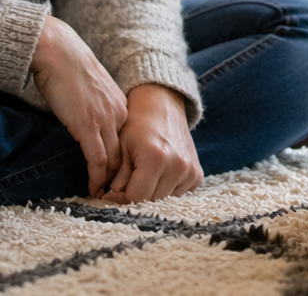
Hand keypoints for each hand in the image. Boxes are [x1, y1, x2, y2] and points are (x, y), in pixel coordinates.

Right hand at [30, 15, 127, 197]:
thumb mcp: (91, 94)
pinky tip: (94, 190)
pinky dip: (97, 177)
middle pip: (128, 156)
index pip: (130, 146)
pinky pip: (98, 159)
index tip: (120, 184)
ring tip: (106, 201)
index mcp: (122, 107)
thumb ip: (97, 113)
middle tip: (118, 200)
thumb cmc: (68, 70)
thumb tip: (90, 131)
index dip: (127, 167)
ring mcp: (105, 120)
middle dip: (124, 180)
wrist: (57, 51)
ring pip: (116, 161)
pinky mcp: (87, 125)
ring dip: (111, 184)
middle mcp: (120, 115)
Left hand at [106, 84, 202, 203]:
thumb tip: (112, 198)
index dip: (120, 198)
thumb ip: (118, 176)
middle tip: (124, 186)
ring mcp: (190, 171)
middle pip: (151, 201)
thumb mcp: (122, 147)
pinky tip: (158, 176)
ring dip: (151, 195)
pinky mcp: (197, 174)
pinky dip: (166, 191)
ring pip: (165, 200)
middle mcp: (178, 165)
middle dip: (135, 197)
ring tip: (142, 178)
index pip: (136, 196)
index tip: (111, 193)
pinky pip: (178, 195)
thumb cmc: (138, 124)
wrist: (163, 106)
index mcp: (156, 157)